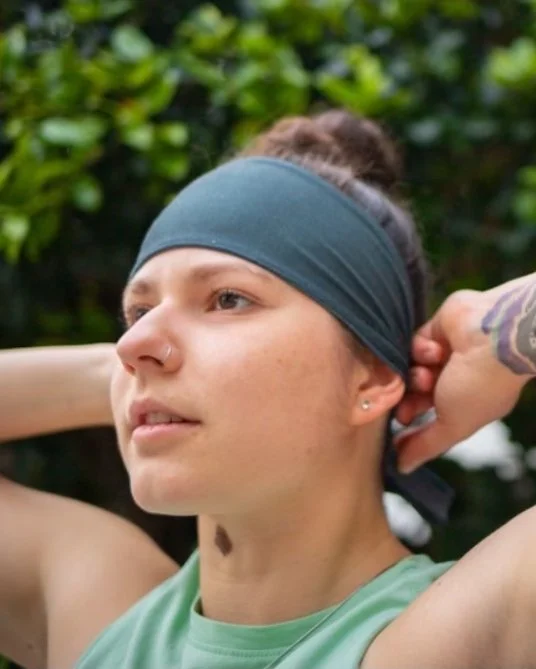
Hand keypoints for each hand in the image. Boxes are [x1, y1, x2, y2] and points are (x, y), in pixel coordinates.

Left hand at [395, 290, 528, 472]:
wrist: (494, 336)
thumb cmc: (481, 384)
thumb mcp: (453, 424)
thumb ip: (426, 445)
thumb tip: (404, 468)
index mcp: (466, 403)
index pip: (430, 416)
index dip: (412, 422)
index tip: (397, 432)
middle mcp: (455, 379)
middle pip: (415, 393)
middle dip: (409, 400)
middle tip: (405, 408)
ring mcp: (446, 353)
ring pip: (411, 368)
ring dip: (417, 374)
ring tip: (428, 374)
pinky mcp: (436, 330)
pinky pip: (414, 343)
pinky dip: (421, 349)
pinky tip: (437, 348)